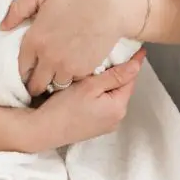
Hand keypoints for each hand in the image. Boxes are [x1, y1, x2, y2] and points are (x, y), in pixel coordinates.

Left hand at [1, 0, 132, 96]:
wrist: (110, 8)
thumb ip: (19, 7)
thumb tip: (3, 26)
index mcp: (33, 40)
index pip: (21, 69)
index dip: (26, 72)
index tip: (32, 71)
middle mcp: (46, 57)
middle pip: (36, 85)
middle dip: (38, 83)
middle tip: (44, 79)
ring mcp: (64, 66)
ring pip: (55, 85)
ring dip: (57, 81)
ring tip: (62, 73)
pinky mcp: (82, 70)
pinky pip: (73, 81)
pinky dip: (75, 77)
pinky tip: (78, 67)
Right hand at [28, 51, 145, 151]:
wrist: (41, 131)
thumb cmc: (63, 108)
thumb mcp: (90, 87)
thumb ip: (115, 76)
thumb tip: (137, 65)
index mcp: (118, 108)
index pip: (130, 79)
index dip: (131, 63)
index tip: (138, 48)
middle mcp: (116, 118)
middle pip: (122, 88)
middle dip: (119, 72)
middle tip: (114, 54)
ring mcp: (106, 124)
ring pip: (112, 95)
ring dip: (108, 82)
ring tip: (100, 67)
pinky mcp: (95, 126)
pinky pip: (104, 104)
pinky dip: (100, 93)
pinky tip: (90, 85)